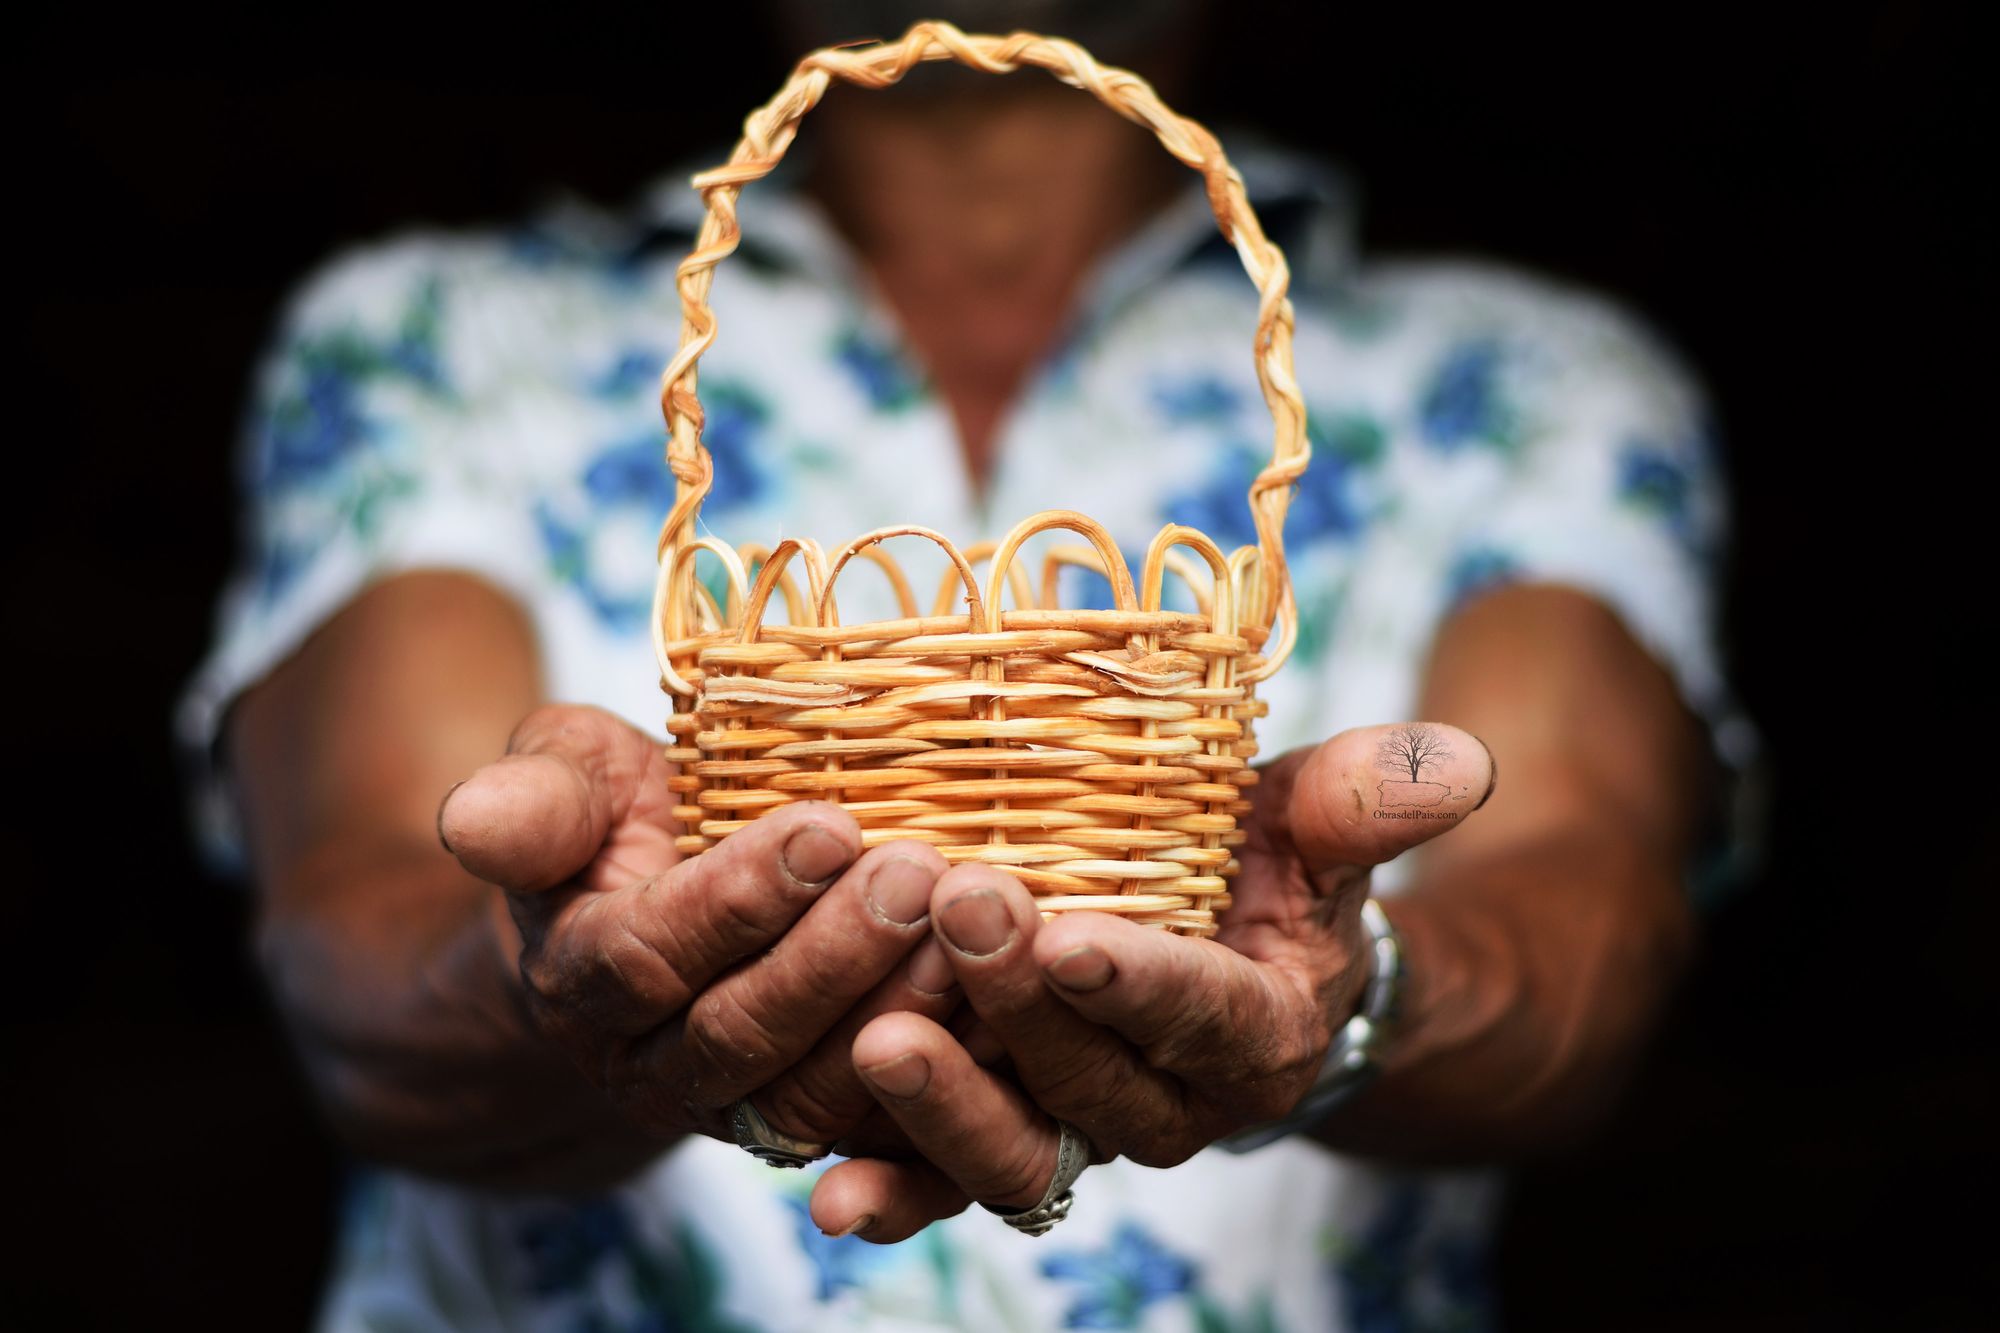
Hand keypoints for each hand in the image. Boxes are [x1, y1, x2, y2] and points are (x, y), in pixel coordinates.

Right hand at [438, 703, 960, 1151]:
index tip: (830, 825)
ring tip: (970, 924)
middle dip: (834, 957)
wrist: (645, 915)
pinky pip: (878, 1122)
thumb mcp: (567, 784)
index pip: (650, 957)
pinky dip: (944, 1068)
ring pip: (814, 1092)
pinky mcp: (812, 1124)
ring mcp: (734, 1107)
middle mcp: (648, 1065)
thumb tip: (469, 821)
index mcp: (578, 980)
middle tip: (921, 874)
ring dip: (898, 1013)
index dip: (739, 899)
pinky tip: (1004, 993)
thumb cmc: (616, 824)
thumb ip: (533, 802)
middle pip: (741, 1035)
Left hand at [809, 722, 1493, 1240]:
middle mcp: (1174, 1106)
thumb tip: (1458, 763)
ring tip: (873, 1044)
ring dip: (946, 1108)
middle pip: (1092, 1079)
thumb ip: (1367, 804)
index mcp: (1258, 1033)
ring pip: (1019, 1149)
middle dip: (1019, 1008)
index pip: (1200, 1014)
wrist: (1239, 966)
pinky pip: (954, 1187)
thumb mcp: (1320, 829)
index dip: (1139, 983)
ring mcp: (1086, 1134)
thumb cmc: (1273, 876)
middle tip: (956, 912)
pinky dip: (896, 1193)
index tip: (1072, 939)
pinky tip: (827, 1196)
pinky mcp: (1013, 1141)